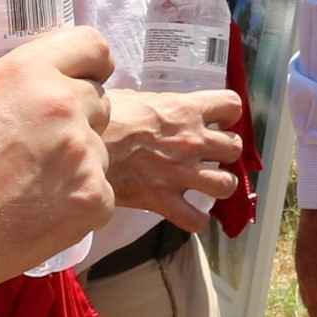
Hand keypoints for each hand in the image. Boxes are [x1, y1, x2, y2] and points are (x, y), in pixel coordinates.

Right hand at [0, 28, 115, 316]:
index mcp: (27, 71)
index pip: (92, 47)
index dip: (88, 64)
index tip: (78, 78)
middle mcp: (64, 105)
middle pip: (97, 101)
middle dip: (78, 117)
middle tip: (43, 143)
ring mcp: (84, 154)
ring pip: (98, 150)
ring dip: (75, 162)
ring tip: (31, 187)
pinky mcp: (93, 200)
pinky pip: (98, 191)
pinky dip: (76, 203)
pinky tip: (39, 215)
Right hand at [105, 88, 243, 229]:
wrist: (82, 147)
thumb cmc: (103, 118)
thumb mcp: (132, 95)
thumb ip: (153, 102)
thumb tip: (151, 104)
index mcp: (185, 110)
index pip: (231, 105)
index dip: (229, 112)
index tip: (220, 118)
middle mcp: (192, 141)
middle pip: (234, 148)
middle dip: (226, 151)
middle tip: (212, 153)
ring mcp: (181, 173)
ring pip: (226, 184)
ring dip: (220, 184)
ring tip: (208, 183)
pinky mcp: (164, 200)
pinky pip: (195, 220)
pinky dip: (196, 220)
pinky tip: (189, 214)